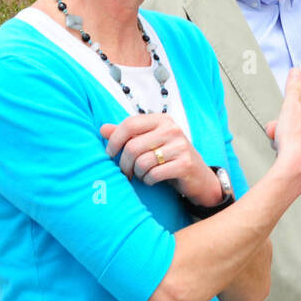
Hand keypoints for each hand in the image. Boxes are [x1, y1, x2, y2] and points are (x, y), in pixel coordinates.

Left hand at [100, 114, 221, 206]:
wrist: (198, 176)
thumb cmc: (169, 157)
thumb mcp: (149, 142)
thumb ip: (127, 134)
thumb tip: (102, 128)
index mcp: (161, 119)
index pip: (129, 124)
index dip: (114, 140)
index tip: (109, 154)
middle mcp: (172, 129)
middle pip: (132, 147)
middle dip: (124, 164)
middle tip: (125, 173)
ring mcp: (180, 146)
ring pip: (142, 162)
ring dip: (137, 174)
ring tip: (142, 175)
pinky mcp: (185, 164)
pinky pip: (154, 174)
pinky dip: (148, 180)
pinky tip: (152, 179)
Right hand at [262, 68, 300, 185]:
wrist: (295, 167)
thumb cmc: (293, 138)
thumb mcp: (289, 106)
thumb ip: (294, 88)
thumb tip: (297, 71)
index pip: (299, 105)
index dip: (286, 112)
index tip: (280, 119)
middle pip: (299, 122)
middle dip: (285, 127)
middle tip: (277, 134)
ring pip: (300, 137)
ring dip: (288, 139)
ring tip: (281, 146)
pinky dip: (293, 152)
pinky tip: (287, 155)